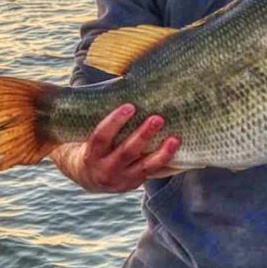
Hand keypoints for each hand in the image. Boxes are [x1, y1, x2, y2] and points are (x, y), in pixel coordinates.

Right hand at [61, 104, 179, 192]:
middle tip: (158, 119)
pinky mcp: (135, 184)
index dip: (115, 121)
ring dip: (162, 153)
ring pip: (144, 167)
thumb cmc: (93, 145)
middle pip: (126, 152)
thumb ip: (100, 118)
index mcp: (91, 154)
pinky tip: (178, 152)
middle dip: (143, 135)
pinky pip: (153, 174)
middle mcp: (106, 170)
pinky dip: (166, 163)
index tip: (130, 106)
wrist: (89, 177)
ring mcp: (122, 180)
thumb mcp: (88, 134)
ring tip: (175, 139)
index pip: (101, 137)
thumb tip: (118, 84)